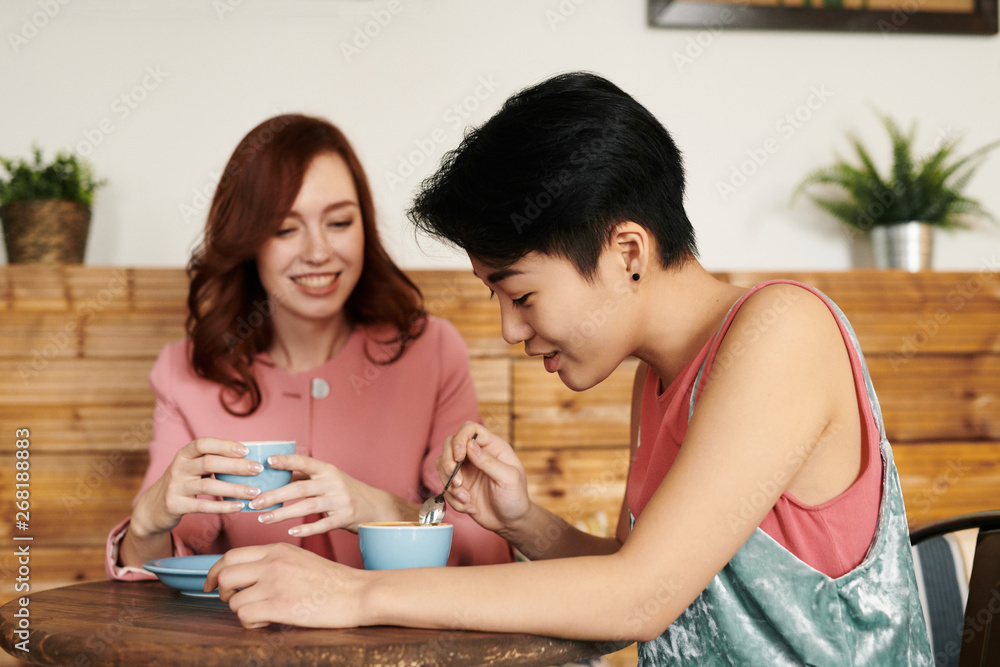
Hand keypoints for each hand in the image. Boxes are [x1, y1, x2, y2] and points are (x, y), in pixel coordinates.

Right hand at [131, 437, 263, 537]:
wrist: (154, 507)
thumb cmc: (183, 483)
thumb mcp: (192, 467)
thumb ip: (213, 460)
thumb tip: (249, 457)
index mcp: (184, 454)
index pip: (203, 443)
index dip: (225, 445)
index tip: (246, 450)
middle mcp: (178, 468)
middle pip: (209, 463)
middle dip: (236, 466)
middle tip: (257, 469)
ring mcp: (176, 487)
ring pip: (208, 486)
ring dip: (234, 489)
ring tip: (254, 492)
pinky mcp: (175, 505)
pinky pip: (202, 506)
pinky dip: (223, 506)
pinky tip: (239, 507)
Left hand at [206, 543, 365, 628]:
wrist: (357, 592)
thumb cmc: (332, 581)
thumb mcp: (299, 559)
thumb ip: (272, 562)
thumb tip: (246, 576)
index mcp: (277, 549)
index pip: (231, 556)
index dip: (214, 572)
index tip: (212, 584)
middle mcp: (272, 563)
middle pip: (224, 575)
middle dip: (222, 593)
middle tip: (235, 600)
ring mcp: (275, 584)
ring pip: (233, 600)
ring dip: (242, 610)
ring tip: (261, 613)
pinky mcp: (280, 606)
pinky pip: (245, 616)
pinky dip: (251, 623)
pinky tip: (267, 620)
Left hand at [250, 455, 391, 534]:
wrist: (375, 506)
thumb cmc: (345, 491)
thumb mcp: (328, 478)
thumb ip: (304, 477)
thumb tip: (273, 476)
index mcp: (327, 470)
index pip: (305, 462)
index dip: (287, 461)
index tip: (267, 461)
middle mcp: (334, 482)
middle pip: (300, 488)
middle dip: (275, 495)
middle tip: (254, 502)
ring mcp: (340, 500)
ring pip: (308, 507)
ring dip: (283, 513)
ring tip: (264, 519)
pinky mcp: (345, 517)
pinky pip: (323, 524)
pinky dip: (307, 529)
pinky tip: (291, 532)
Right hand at [439, 422, 530, 534]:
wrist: (510, 522)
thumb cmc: (515, 498)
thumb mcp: (508, 478)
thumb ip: (489, 461)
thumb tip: (470, 444)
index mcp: (492, 446)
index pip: (470, 428)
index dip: (460, 438)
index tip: (459, 457)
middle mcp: (476, 454)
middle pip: (450, 443)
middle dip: (448, 463)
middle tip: (458, 483)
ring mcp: (466, 469)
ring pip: (442, 464)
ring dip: (450, 485)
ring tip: (466, 499)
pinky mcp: (459, 485)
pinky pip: (444, 486)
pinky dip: (453, 499)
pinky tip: (470, 507)